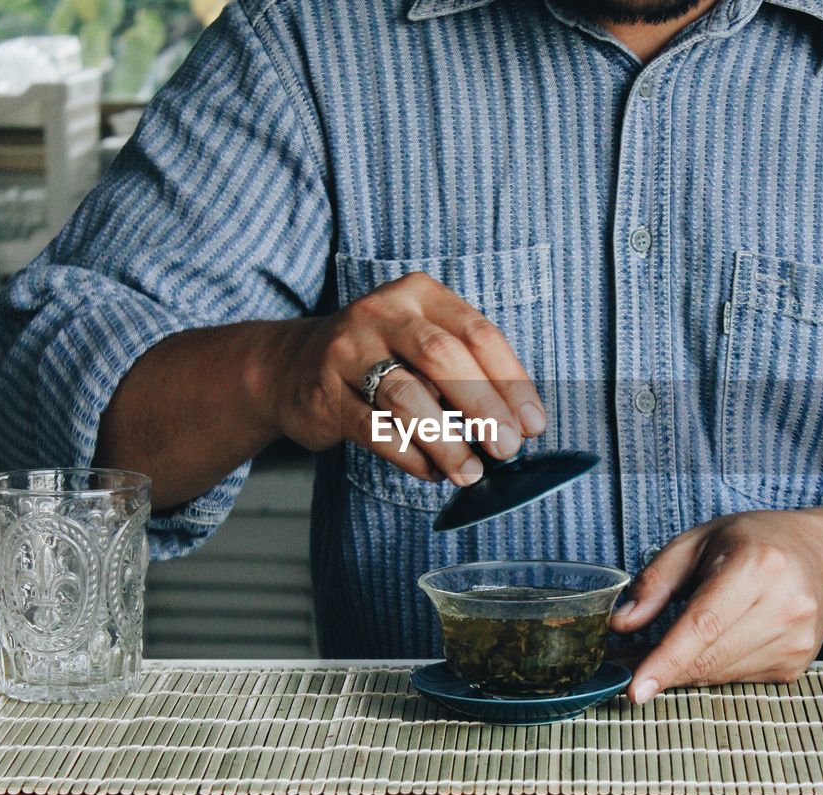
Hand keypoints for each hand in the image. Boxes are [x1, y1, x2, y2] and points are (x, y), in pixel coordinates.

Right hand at [261, 273, 546, 485]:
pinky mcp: (324, 393)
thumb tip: (518, 423)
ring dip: (447, 441)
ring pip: (407, 396)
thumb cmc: (379, 357)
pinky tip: (432, 471)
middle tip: (508, 448)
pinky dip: (410, 455)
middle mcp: (382, 314)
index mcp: (419, 294)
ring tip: (471, 472)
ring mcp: (347, 351)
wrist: (289, 365)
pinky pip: (375, 429)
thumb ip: (466, 370)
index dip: (511, 382)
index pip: (477, 333)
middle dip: (483, 407)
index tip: (534, 424)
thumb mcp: (422, 342)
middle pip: (443, 357)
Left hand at [610, 510, 822, 702]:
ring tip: (665, 650)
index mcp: (757, 565)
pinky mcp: (796, 664)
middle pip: (709, 657)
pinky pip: (736, 679)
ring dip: (684, 670)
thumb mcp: (696, 541)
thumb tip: (622, 624)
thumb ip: (655, 582)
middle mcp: (784, 606)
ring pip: (719, 674)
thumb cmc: (752, 542)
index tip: (636, 688)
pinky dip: (711, 669)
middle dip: (661, 668)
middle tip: (623, 665)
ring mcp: (795, 640)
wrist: (822, 557)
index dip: (667, 660)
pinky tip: (711, 645)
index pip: (704, 624)